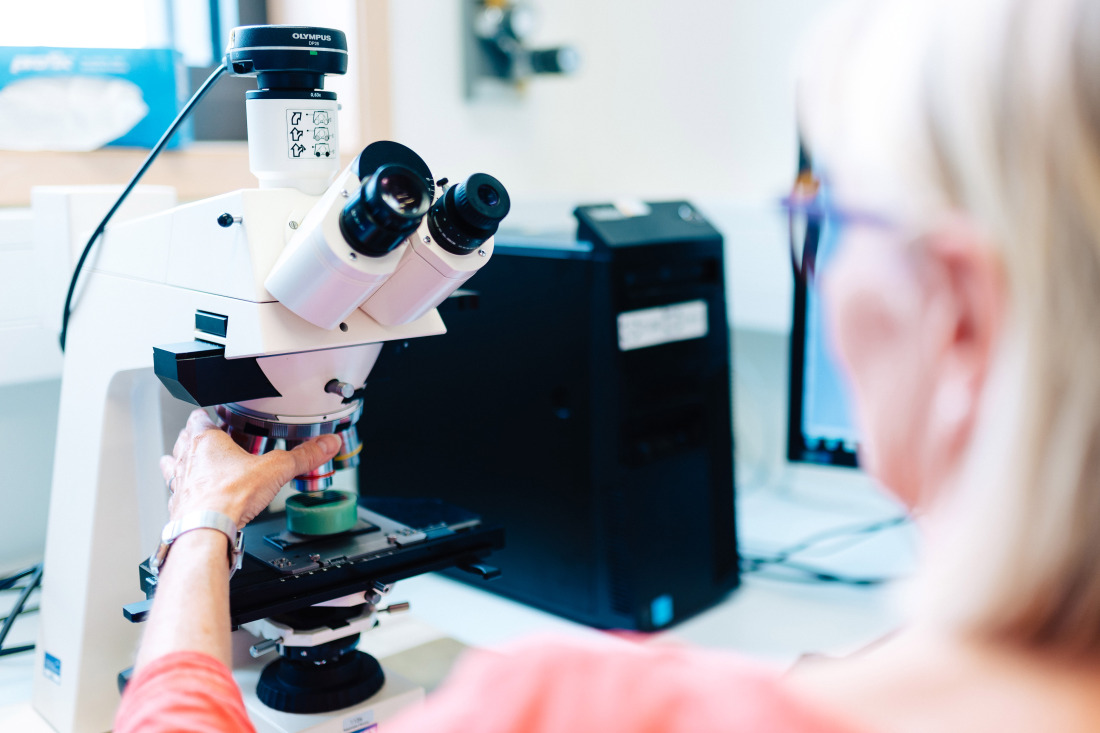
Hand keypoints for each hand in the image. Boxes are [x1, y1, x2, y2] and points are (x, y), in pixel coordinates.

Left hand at [159, 409, 341, 526]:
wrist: (205, 530)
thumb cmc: (228, 497)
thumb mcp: (275, 470)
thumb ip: (302, 457)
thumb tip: (324, 445)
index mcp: (206, 440)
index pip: (199, 417)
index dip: (208, 415)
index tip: (218, 416)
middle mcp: (187, 458)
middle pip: (184, 438)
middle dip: (195, 437)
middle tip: (212, 440)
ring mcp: (179, 482)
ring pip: (172, 464)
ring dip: (181, 462)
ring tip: (194, 464)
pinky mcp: (178, 505)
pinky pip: (176, 493)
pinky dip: (184, 492)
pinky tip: (196, 496)